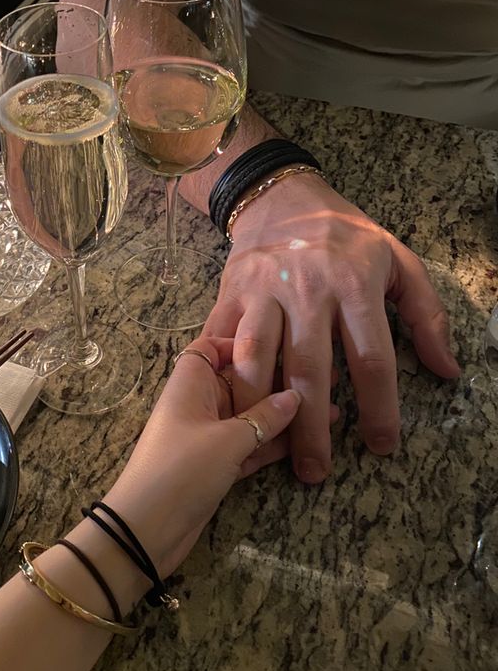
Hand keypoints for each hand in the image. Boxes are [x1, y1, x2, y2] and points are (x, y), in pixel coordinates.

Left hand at [104, 336, 320, 578]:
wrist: (147, 530)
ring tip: (333, 412)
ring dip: (285, 416)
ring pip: (251, 416)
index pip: (214, 346)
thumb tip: (296, 396)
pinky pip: (250, 443)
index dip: (245, 341)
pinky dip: (275, 442)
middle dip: (279, 382)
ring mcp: (209, 434)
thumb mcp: (228, 440)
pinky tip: (309, 439)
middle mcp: (200, 402)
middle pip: (241, 381)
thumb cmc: (182, 470)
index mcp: (191, 382)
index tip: (285, 343)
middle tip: (327, 379)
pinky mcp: (218, 463)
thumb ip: (264, 417)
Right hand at [204, 173, 459, 484]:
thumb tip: (450, 370)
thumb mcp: (399, 260)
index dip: (378, 406)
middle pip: (309, 368)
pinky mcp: (230, 294)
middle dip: (311, 426)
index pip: (370, 356)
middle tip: (316, 472)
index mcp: (354, 282)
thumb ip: (428, 315)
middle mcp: (306, 288)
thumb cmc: (346, 235)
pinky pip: (220, 341)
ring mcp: (262, 292)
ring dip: (257, 408)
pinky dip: (219, 377)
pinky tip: (225, 410)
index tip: (381, 445)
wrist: (281, 198)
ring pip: (255, 357)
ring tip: (262, 449)